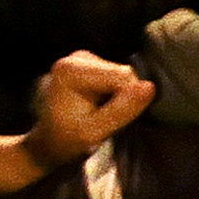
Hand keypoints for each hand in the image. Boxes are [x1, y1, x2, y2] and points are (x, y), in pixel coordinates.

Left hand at [27, 52, 155, 169]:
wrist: (48, 141)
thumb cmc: (67, 140)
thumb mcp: (95, 132)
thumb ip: (122, 110)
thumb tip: (150, 87)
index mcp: (72, 70)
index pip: (125, 77)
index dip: (128, 101)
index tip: (110, 119)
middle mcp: (76, 57)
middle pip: (124, 73)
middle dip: (123, 97)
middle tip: (105, 117)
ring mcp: (82, 58)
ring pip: (123, 75)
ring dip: (119, 96)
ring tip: (101, 112)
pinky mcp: (89, 62)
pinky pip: (118, 76)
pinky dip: (115, 92)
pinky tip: (99, 104)